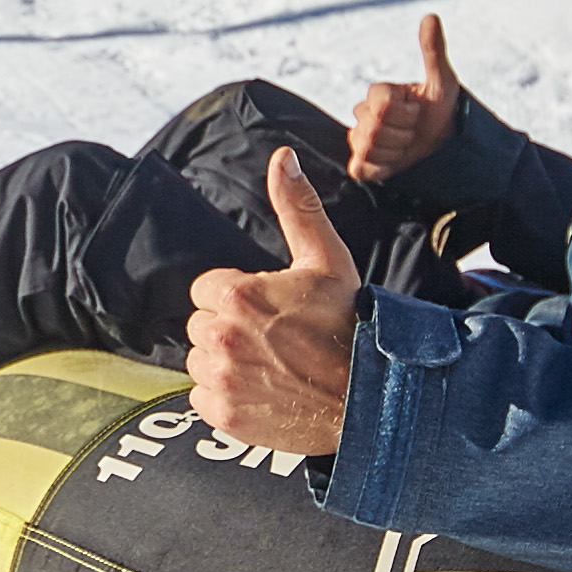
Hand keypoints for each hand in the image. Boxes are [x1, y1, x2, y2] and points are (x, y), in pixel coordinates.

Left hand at [187, 148, 360, 456]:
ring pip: (200, 361)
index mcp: (236, 294)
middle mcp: (221, 336)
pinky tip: (261, 391)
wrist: (370, 394)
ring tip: (270, 365)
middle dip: (229, 328)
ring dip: (225, 362)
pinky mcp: (223, 414)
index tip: (271, 311)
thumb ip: (296, 207)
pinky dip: (224, 397)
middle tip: (274, 339)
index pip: (208, 290)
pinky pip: (201, 398)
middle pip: (201, 325)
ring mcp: (221, 378)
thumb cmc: (349, 323)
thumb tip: (282, 158)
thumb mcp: (326, 258)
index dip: (239, 298)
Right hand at [345, 12, 463, 183]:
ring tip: (408, 145)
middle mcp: (364, 115)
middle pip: (372, 129)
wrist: (447, 144)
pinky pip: (360, 168)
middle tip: (415, 130)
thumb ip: (433, 50)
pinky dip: (382, 167)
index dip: (405, 113)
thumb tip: (431, 16)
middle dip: (402, 134)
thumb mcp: (443, 80)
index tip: (418, 111)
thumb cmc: (443, 109)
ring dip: (396, 151)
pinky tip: (397, 160)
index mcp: (378, 94)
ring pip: (367, 148)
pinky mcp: (361, 164)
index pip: (381, 106)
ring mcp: (361, 139)